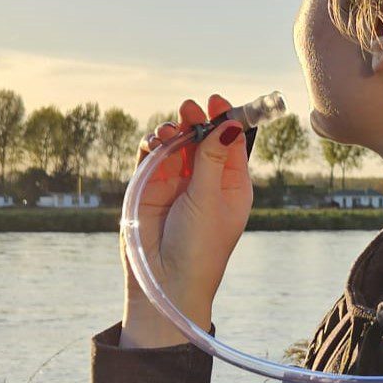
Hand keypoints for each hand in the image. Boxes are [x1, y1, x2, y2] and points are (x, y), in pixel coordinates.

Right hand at [120, 94, 252, 333]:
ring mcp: (177, 184)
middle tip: (189, 108)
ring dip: (172, 132)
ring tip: (168, 133)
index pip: (231, 144)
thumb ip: (212, 159)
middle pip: (202, 139)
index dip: (225, 120)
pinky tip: (153, 142)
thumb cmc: (199, 247)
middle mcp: (205, 182)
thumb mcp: (209, 199)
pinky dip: (151, 145)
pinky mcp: (150, 188)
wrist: (165, 281)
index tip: (217, 101)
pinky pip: (152, 157)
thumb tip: (229, 124)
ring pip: (175, 145)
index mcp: (232, 186)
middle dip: (196, 121)